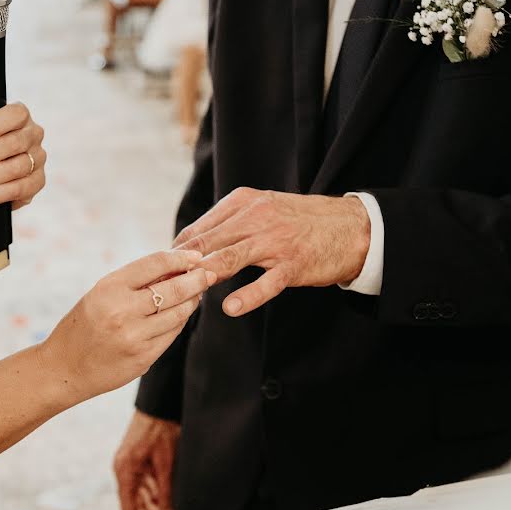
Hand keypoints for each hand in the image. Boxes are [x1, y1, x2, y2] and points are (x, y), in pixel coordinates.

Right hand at [41, 251, 216, 398]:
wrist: (63, 368)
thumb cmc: (83, 326)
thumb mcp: (99, 295)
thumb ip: (133, 283)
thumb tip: (175, 268)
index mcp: (109, 288)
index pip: (155, 263)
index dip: (180, 257)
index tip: (195, 256)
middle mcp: (122, 311)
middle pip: (174, 288)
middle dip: (197, 279)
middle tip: (209, 273)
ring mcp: (134, 336)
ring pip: (178, 313)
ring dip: (192, 301)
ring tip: (197, 293)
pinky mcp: (143, 358)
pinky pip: (172, 334)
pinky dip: (180, 321)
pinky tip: (182, 314)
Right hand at [114, 411, 180, 509]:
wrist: (159, 402)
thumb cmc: (161, 427)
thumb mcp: (167, 462)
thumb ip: (167, 492)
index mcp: (125, 471)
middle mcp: (124, 471)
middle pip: (136, 507)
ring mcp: (130, 466)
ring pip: (142, 499)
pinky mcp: (138, 461)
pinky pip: (146, 487)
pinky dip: (158, 499)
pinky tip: (172, 507)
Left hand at [174, 187, 370, 316]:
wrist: (351, 226)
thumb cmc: (300, 222)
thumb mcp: (261, 210)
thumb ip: (227, 224)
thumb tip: (189, 244)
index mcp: (243, 202)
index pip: (197, 229)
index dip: (175, 253)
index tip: (159, 273)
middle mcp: (255, 217)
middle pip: (207, 243)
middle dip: (181, 268)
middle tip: (160, 290)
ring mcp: (275, 241)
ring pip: (230, 258)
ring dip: (204, 276)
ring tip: (185, 293)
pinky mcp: (294, 263)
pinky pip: (267, 282)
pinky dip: (248, 296)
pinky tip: (230, 308)